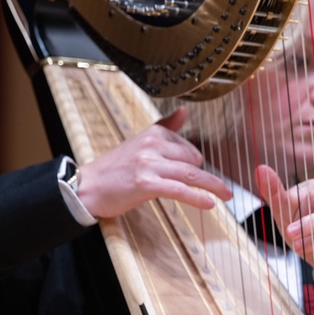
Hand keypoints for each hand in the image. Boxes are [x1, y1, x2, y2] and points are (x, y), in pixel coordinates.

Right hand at [76, 107, 231, 218]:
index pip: (188, 147)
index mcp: (153, 134)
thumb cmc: (114, 169)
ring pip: (190, 175)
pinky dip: (197, 197)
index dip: (194, 162)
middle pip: (193, 161)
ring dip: (213, 186)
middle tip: (211, 188)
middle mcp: (152, 145)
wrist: (87, 187)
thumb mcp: (139, 142)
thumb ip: (164, 127)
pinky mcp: (145, 184)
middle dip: (203, 176)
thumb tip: (184, 111)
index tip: (198, 172)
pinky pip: (179, 190)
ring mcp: (149, 164)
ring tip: (226, 195)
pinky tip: (210, 203)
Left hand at [255, 164, 313, 289]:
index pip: (302, 189)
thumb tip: (260, 168)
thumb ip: (275, 193)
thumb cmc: (308, 236)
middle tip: (288, 232)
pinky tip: (304, 250)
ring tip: (293, 239)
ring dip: (307, 228)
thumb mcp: (287, 216)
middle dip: (299, 217)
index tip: (285, 219)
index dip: (290, 206)